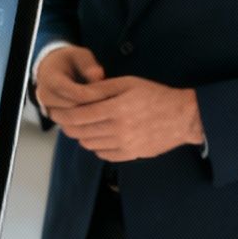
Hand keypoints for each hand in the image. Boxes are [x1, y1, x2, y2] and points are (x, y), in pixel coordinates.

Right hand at [34, 45, 112, 115]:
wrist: (50, 68)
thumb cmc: (68, 61)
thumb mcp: (79, 55)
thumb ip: (88, 64)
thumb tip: (98, 77)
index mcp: (50, 78)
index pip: (75, 93)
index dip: (94, 95)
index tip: (110, 94)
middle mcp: (45, 95)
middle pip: (73, 109)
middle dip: (94, 107)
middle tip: (113, 105)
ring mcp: (46, 107)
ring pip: (71, 120)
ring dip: (89, 117)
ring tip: (105, 110)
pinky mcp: (52, 116)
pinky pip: (69, 124)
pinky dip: (84, 122)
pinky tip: (96, 115)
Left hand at [51, 76, 203, 161]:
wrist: (183, 117)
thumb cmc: (155, 95)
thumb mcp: (128, 83)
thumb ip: (101, 89)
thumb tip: (78, 93)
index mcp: (116, 108)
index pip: (78, 115)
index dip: (62, 114)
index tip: (54, 111)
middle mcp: (118, 130)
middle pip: (80, 132)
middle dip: (66, 125)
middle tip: (62, 119)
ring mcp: (124, 145)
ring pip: (89, 144)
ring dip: (79, 136)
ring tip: (79, 126)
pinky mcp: (130, 155)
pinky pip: (103, 154)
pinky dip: (95, 146)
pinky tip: (97, 136)